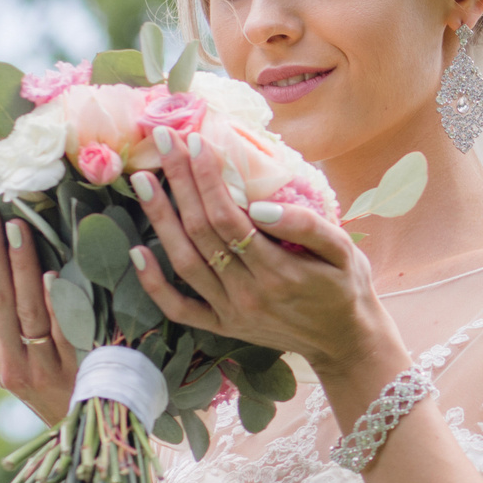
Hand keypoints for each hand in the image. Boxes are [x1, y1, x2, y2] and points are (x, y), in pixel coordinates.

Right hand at [0, 198, 80, 425]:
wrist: (94, 432)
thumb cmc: (60, 382)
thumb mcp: (25, 356)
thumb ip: (14, 315)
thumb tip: (9, 247)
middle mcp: (6, 363)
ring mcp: (39, 369)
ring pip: (24, 310)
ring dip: (17, 265)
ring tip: (14, 223)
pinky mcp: (74, 373)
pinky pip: (63, 332)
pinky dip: (55, 302)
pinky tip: (51, 272)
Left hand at [125, 128, 396, 374]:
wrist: (345, 341)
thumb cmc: (346, 286)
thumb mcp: (343, 252)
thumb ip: (307, 227)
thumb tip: (261, 205)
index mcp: (279, 272)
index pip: (229, 217)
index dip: (208, 178)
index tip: (196, 142)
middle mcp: (248, 293)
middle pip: (202, 231)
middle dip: (180, 182)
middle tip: (164, 141)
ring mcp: (231, 313)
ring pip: (184, 262)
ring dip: (160, 219)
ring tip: (142, 181)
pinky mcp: (222, 327)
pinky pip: (179, 308)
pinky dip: (153, 283)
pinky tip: (136, 252)